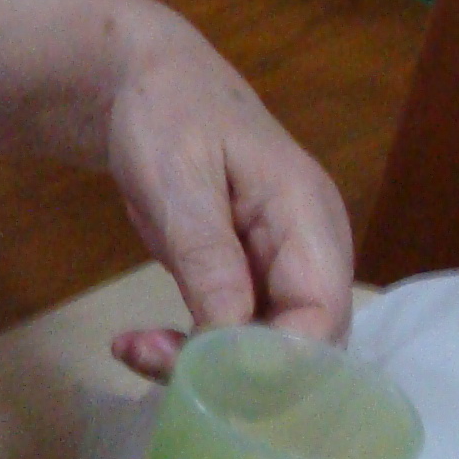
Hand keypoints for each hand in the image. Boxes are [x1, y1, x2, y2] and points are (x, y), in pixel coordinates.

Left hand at [99, 30, 356, 380]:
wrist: (144, 85)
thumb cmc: (167, 115)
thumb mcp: (179, 179)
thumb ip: (208, 254)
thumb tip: (232, 332)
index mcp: (309, 216)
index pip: (322, 313)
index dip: (275, 360)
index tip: (204, 372)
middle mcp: (310, 250)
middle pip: (303, 344)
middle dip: (234, 370)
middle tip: (150, 359)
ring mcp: (284, 268)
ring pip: (270, 349)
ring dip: (207, 366)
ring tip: (136, 351)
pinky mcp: (251, 281)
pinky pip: (239, 335)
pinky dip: (194, 350)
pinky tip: (140, 345)